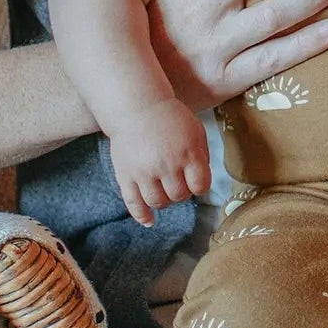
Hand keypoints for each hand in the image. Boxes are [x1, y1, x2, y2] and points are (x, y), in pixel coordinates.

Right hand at [109, 98, 210, 226]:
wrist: (137, 106)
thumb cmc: (170, 118)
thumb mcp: (196, 132)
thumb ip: (201, 157)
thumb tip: (201, 184)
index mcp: (188, 153)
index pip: (200, 186)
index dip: (199, 186)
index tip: (195, 181)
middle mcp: (166, 164)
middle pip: (179, 196)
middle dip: (182, 192)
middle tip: (177, 181)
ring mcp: (144, 172)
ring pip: (158, 202)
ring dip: (164, 200)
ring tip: (164, 189)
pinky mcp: (126, 175)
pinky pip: (134, 203)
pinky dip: (142, 216)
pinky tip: (150, 221)